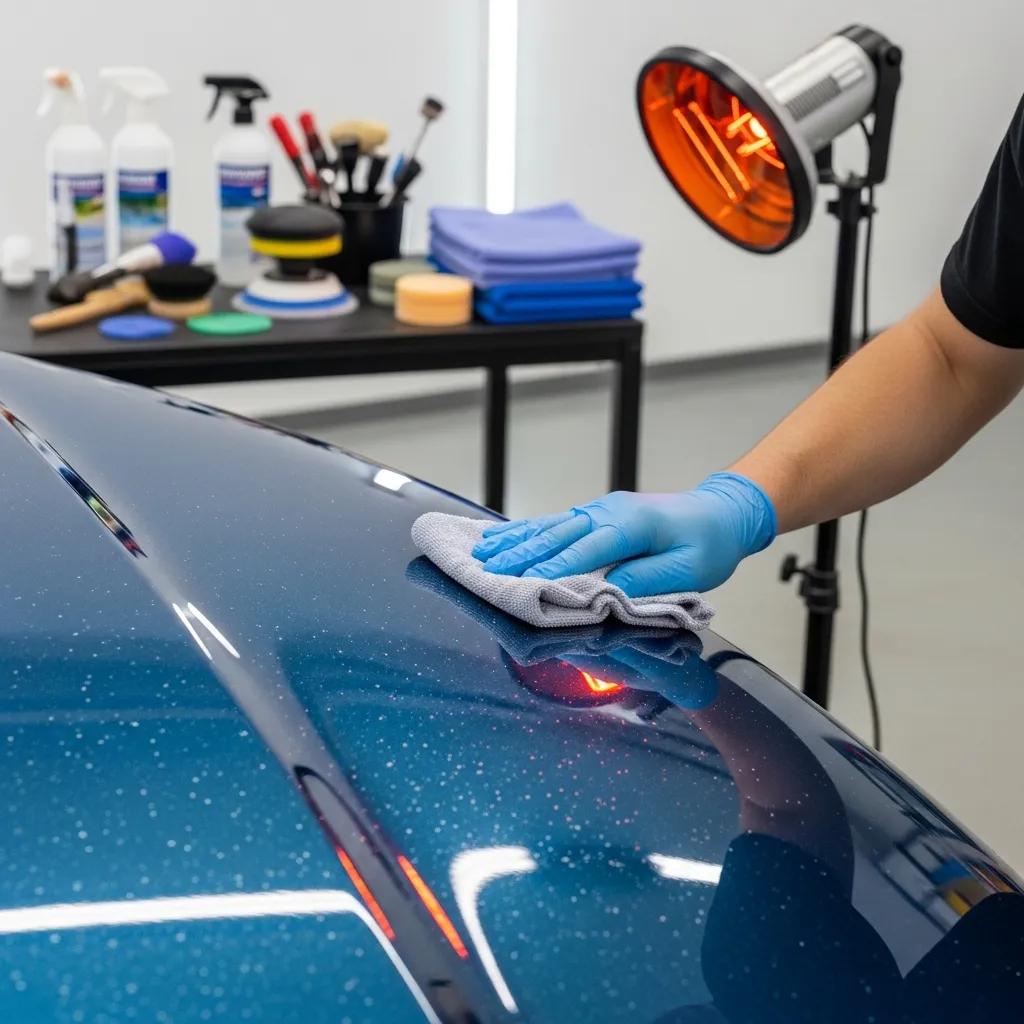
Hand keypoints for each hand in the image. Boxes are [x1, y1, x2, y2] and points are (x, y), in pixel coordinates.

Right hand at [472, 472, 775, 595]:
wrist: (721, 511)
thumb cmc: (709, 544)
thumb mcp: (690, 570)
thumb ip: (646, 579)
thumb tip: (605, 590)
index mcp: (632, 524)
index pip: (584, 549)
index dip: (552, 568)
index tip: (522, 584)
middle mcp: (609, 511)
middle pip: (556, 534)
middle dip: (518, 555)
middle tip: (485, 570)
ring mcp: (600, 509)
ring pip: (549, 526)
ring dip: (514, 541)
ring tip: (481, 554)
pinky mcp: (596, 513)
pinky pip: (554, 522)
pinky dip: (525, 530)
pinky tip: (500, 536)